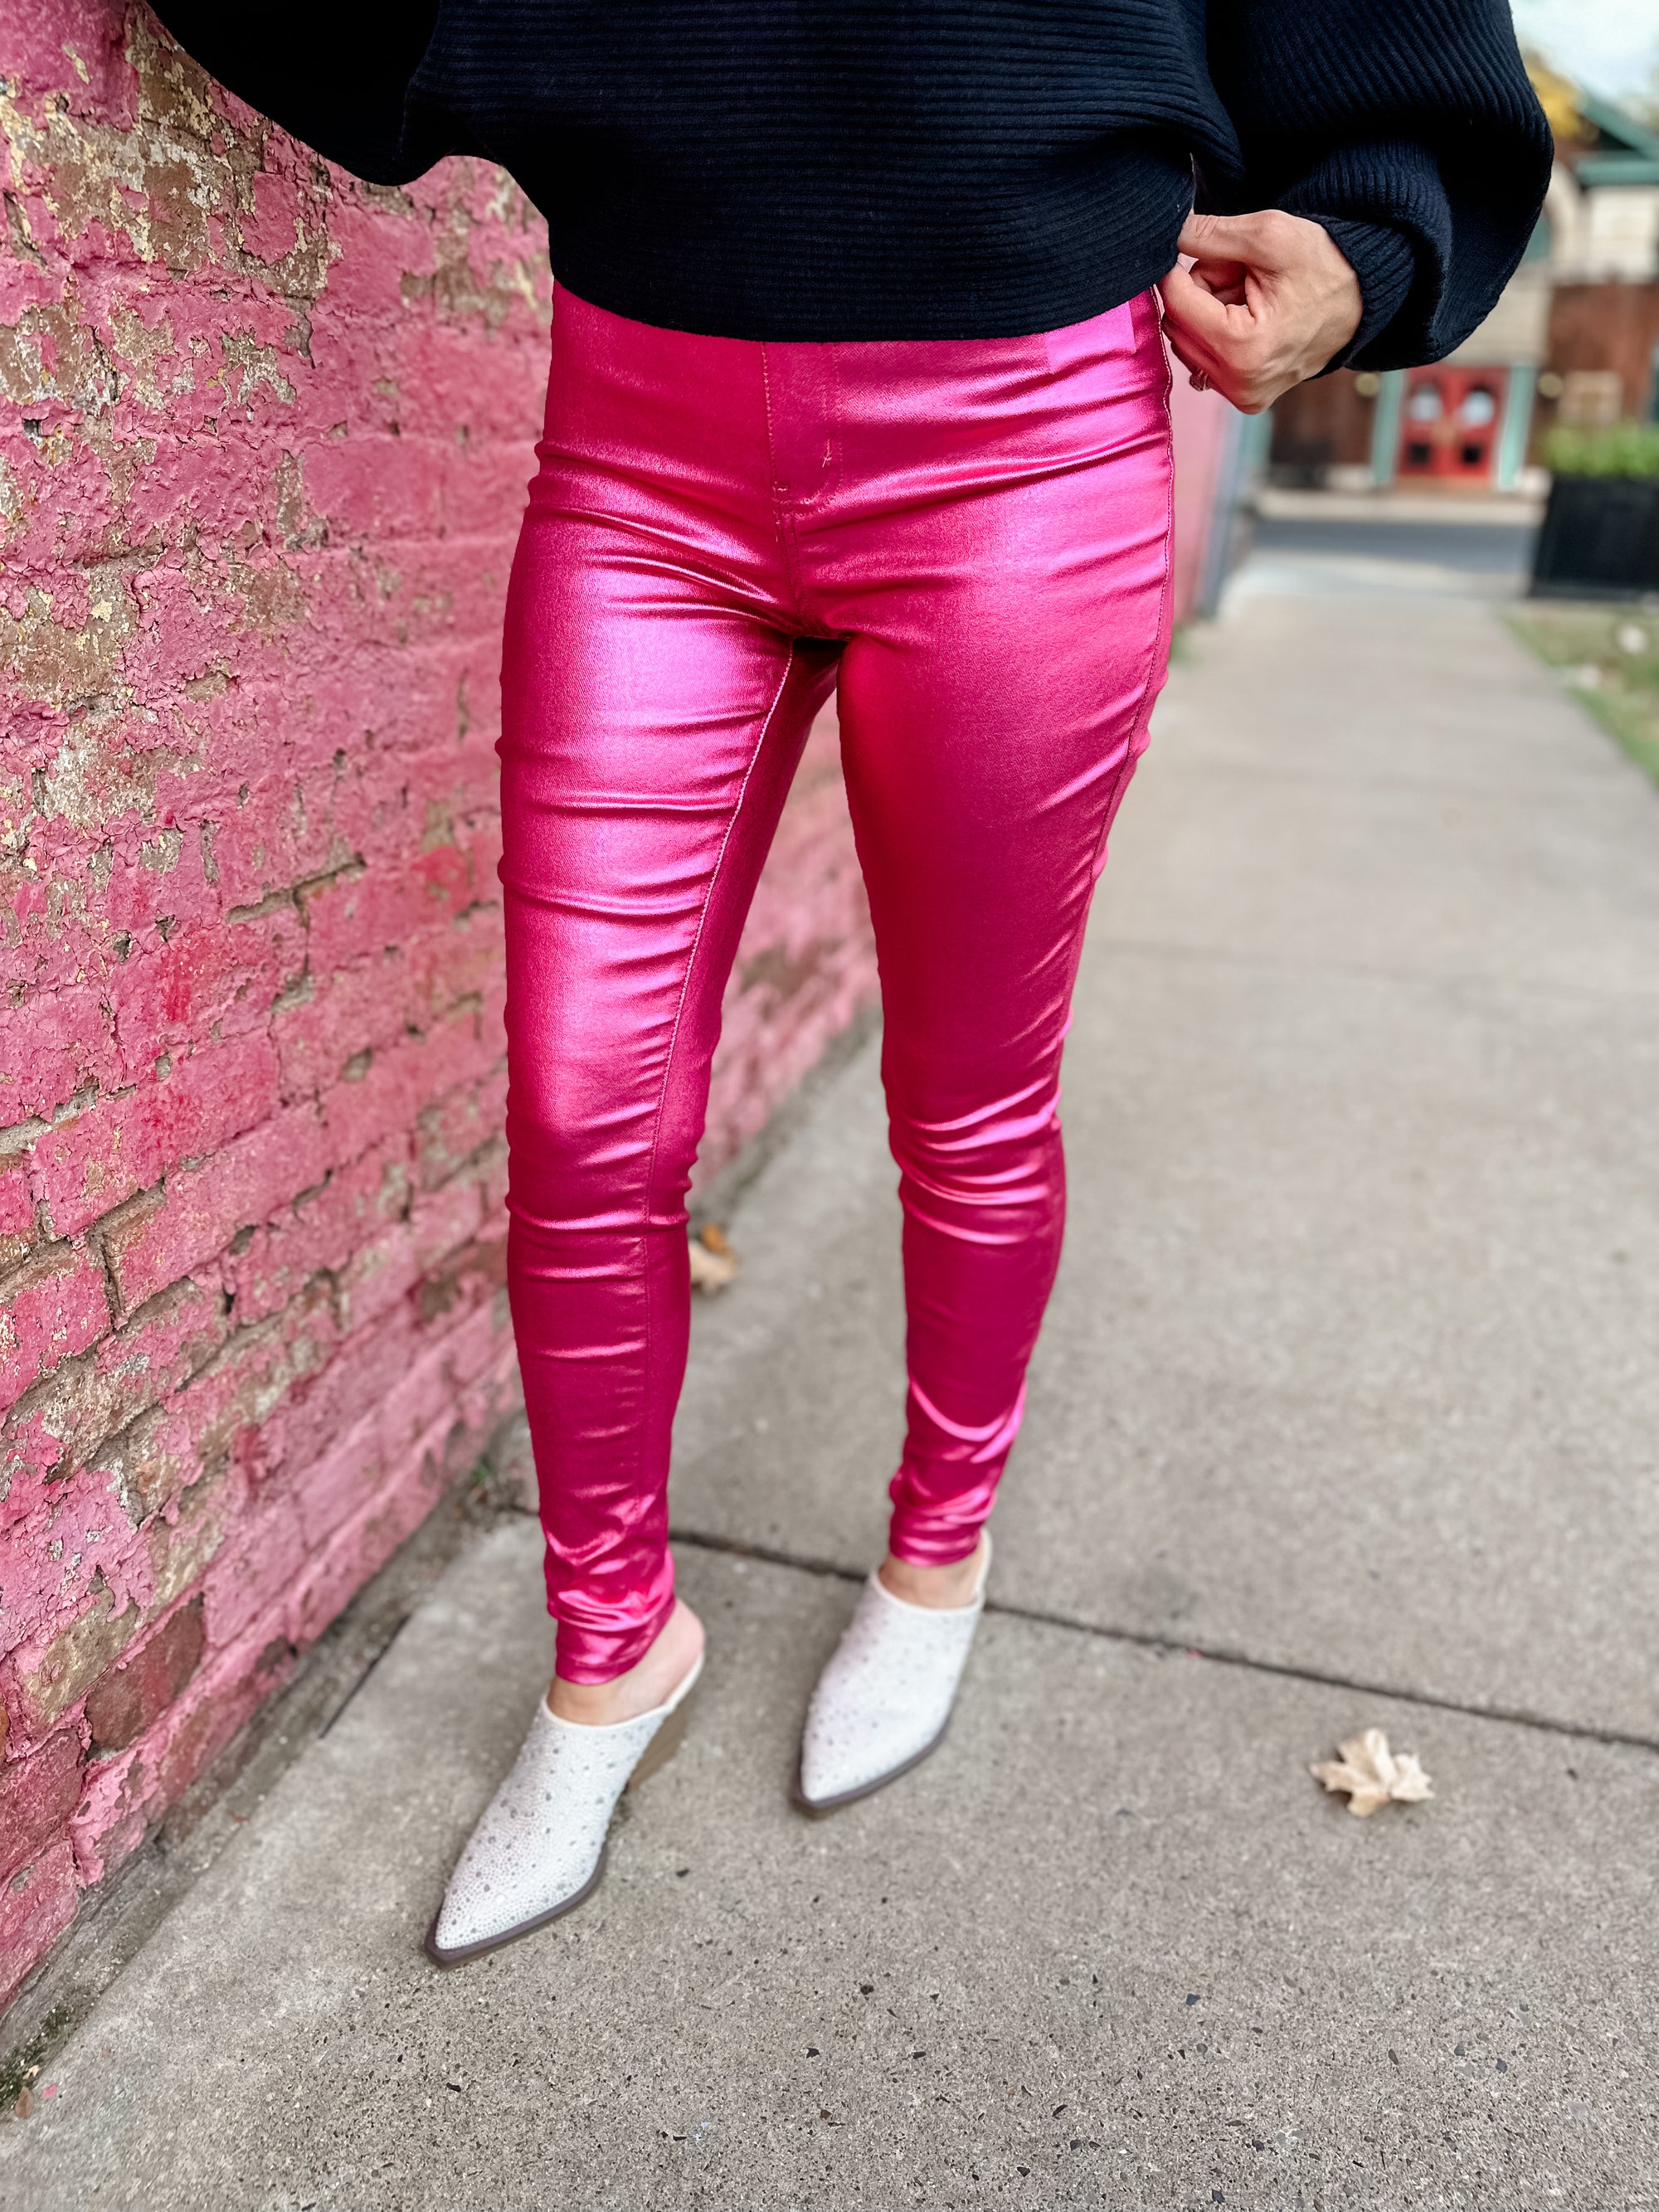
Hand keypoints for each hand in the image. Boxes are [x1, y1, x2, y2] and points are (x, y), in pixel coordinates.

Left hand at [1159, 210, 1362, 412]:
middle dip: (1200, 292)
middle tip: (1239, 272)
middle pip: (1178, 324)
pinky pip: (1205, 359)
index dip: (1176, 269)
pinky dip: (1219, 333)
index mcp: (1244, 348)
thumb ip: (1211, 234)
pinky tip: (1251, 319)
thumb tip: (1166, 232)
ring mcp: (1243, 396)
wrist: (1360, 300)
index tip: (1198, 247)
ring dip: (1209, 311)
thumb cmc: (1322, 264)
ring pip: (1188, 341)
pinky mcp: (1246, 398)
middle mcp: (1240, 384)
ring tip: (1250, 295)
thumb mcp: (1270, 234)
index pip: (1176, 303)